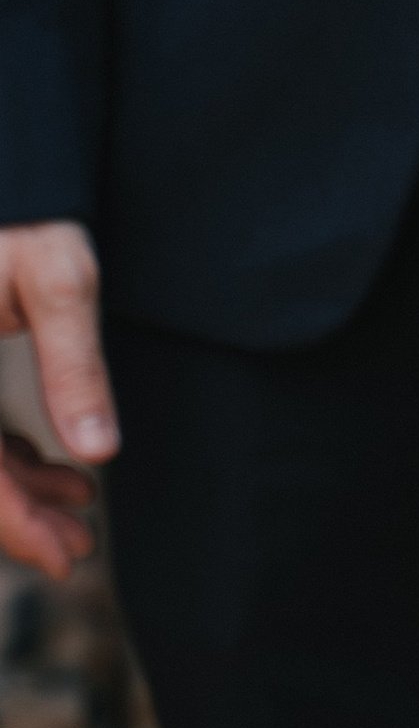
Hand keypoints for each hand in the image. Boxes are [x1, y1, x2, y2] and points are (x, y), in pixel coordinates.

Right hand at [0, 219, 116, 577]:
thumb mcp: (59, 279)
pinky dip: (0, 455)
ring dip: (13, 488)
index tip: (64, 561)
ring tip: (78, 509)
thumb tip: (99, 455)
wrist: (7, 166)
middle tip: (80, 547)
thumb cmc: (25, 211)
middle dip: (18, 515)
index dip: (14, 522)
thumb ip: (75, 365)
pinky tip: (56, 467)